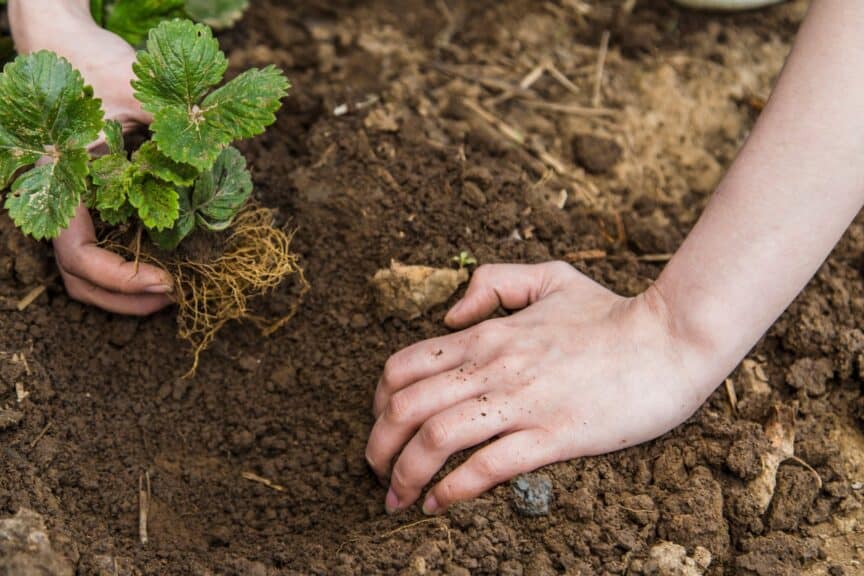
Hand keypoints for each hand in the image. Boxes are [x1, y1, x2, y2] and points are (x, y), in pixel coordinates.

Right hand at [8, 0, 169, 314]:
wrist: (58, 39)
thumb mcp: (138, 89)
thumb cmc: (91, 61)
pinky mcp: (81, 197)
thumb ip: (173, 125)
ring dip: (124, 290)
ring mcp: (67, 203)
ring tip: (172, 288)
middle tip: (177, 296)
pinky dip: (125, 264)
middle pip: (79, 279)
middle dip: (126, 299)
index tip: (165, 280)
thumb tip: (218, 158)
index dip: (120, 278)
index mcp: (60, 185)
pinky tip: (162, 258)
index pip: (78, 256)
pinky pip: (96, 245)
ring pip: (84, 270)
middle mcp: (56, 202)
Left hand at [367, 262, 720, 514]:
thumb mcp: (548, 277)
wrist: (671, 338)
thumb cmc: (612, 312)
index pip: (403, 367)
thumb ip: (493, 283)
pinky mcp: (553, 435)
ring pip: (435, 440)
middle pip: (404, 408)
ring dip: (404, 475)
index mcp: (486, 334)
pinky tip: (439, 505)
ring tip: (397, 498)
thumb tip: (450, 316)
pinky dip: (452, 490)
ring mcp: (521, 401)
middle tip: (376, 472)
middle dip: (377, 446)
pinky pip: (486, 467)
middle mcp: (492, 367)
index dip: (378, 402)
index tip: (381, 426)